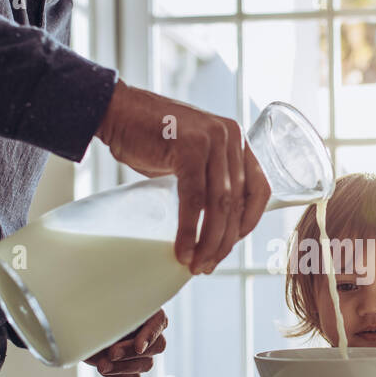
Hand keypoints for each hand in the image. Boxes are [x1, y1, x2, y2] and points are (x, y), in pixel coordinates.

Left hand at [84, 310, 167, 376]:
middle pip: (157, 346)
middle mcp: (149, 332)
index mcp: (146, 311)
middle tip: (111, 353)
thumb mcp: (101, 307)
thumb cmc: (91, 310)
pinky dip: (119, 376)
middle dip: (131, 352)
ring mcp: (143, 352)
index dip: (151, 335)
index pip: (160, 322)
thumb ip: (114, 312)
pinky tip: (105, 369)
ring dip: (123, 367)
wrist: (78, 326)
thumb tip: (120, 315)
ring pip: (146, 364)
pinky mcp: (132, 367)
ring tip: (101, 365)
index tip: (138, 347)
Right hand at [97, 82, 270, 273]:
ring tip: (196, 265)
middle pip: (237, 201)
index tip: (232, 244)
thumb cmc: (150, 136)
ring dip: (209, 241)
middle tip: (208, 265)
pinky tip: (183, 250)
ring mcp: (212, 140)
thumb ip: (209, 179)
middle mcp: (230, 137)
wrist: (116, 110)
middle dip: (225, 240)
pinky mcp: (190, 148)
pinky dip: (189, 230)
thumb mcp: (191, 155)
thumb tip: (216, 224)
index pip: (259, 188)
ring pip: (219, 204)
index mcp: (236, 140)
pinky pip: (194, 199)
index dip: (250, 221)